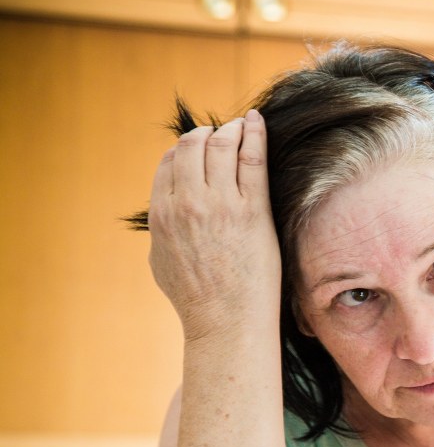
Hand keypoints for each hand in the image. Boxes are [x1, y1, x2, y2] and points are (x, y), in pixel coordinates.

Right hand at [146, 110, 280, 341]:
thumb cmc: (197, 299)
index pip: (169, 161)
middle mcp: (186, 203)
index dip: (187, 148)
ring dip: (232, 129)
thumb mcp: (161, 260)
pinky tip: (258, 123)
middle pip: (193, 146)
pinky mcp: (251, 210)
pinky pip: (252, 158)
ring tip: (244, 127)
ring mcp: (219, 204)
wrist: (226, 323)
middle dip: (208, 133)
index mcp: (161, 213)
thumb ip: (161, 228)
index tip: (202, 145)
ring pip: (221, 145)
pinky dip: (254, 134)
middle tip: (225, 133)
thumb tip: (165, 211)